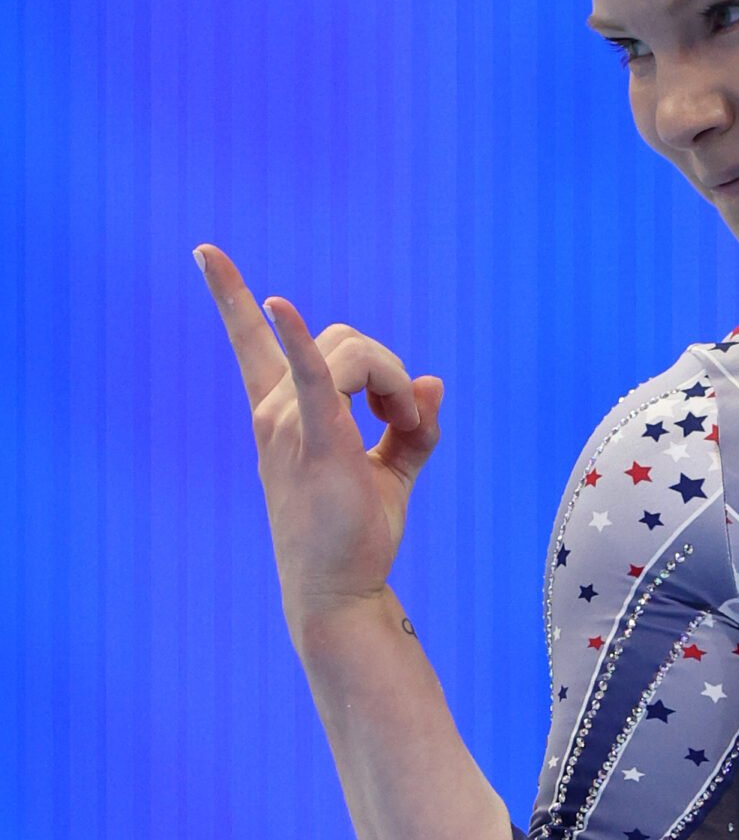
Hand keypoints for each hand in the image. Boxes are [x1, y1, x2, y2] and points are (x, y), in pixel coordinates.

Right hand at [195, 243, 446, 640]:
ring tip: (404, 427)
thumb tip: (433, 380)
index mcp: (284, 412)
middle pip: (344, 338)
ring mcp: (287, 424)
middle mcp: (274, 411)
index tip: (205, 250)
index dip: (230, 295)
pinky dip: (299, 340)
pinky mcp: (313, 440)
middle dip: (389, 367)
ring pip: (355, 352)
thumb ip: (412, 422)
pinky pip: (312, 375)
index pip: (252, 343)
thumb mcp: (393, 466)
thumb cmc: (358, 531)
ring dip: (396, 383)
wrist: (342, 589)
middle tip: (406, 420)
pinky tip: (279, 306)